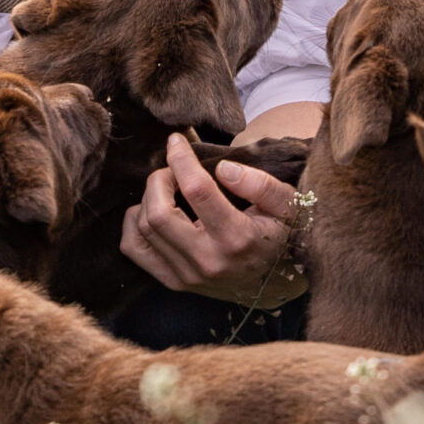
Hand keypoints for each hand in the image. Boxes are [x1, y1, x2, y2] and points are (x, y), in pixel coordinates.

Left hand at [121, 133, 305, 304]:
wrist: (280, 282)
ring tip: (167, 189)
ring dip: (148, 199)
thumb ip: (260, 184)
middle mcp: (208, 261)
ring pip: (143, 229)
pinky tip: (152, 210)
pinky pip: (134, 248)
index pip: (196, 191)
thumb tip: (223, 169)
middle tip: (174, 171)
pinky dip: (135, 223)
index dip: (181, 159)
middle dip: (159, 180)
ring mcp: (188, 276)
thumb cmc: (282, 234)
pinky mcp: (175, 282)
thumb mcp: (288, 204)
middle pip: (159, 213)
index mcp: (237, 239)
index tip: (177, 141)